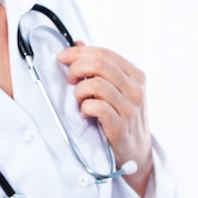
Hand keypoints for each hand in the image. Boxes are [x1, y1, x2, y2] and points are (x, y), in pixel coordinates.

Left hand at [57, 42, 152, 196]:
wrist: (136, 153)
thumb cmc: (122, 118)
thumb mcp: (117, 90)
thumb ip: (100, 68)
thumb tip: (78, 44)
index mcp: (136, 76)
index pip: (104, 53)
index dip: (78, 52)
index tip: (62, 57)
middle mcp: (136, 90)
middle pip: (98, 64)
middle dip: (76, 68)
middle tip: (70, 80)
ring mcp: (130, 108)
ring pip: (95, 84)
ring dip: (79, 91)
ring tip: (81, 100)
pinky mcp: (120, 126)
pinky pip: (96, 107)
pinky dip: (85, 108)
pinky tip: (86, 113)